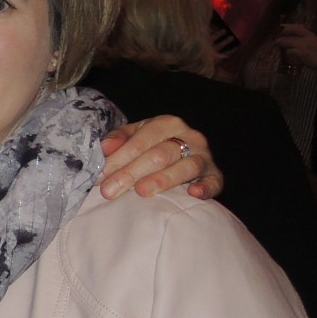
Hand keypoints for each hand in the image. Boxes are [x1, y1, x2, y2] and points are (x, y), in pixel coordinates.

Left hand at [99, 115, 221, 199]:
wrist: (184, 151)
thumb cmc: (152, 145)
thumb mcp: (134, 135)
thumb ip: (119, 139)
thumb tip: (105, 148)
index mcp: (167, 124)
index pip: (141, 141)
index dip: (119, 159)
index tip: (100, 176)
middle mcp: (189, 136)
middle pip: (159, 155)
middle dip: (131, 173)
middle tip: (109, 190)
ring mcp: (204, 156)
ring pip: (185, 167)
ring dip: (162, 180)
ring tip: (141, 191)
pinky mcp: (216, 174)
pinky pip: (214, 181)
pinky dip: (205, 187)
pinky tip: (193, 194)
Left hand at [277, 25, 316, 80]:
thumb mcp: (314, 41)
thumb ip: (304, 38)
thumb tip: (290, 36)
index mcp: (310, 34)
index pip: (295, 27)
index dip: (286, 28)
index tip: (281, 32)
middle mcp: (306, 38)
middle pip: (288, 34)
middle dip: (280, 39)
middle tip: (276, 42)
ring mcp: (304, 45)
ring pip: (286, 43)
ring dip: (282, 47)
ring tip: (282, 50)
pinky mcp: (302, 54)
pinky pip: (289, 51)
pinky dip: (288, 55)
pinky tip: (291, 58)